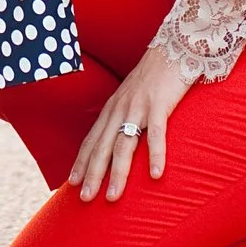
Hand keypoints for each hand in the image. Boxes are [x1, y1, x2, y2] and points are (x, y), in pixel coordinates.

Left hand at [67, 44, 193, 201]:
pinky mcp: (160, 104)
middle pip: (102, 147)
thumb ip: (125, 116)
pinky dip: (155, 155)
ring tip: (112, 197)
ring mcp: (139, 107)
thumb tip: (121, 138)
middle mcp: (120, 109)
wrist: (173, 48)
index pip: (92, 140)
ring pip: (123, 145)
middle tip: (85, 199)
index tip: (72, 183)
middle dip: (92, 174)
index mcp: (112, 109)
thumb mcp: (132, 96)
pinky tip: (155, 175)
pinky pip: (156, 134)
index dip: (82, 162)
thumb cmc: (155, 76)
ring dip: (117, 173)